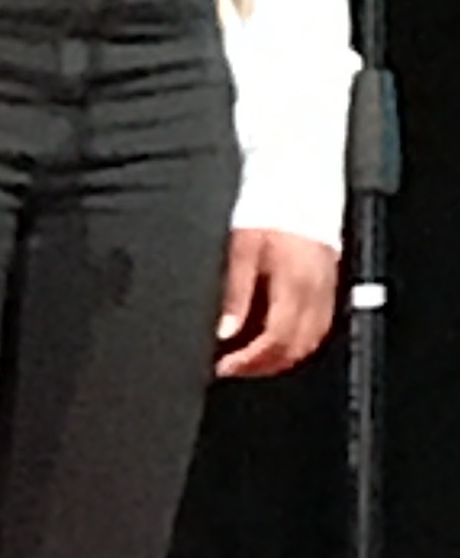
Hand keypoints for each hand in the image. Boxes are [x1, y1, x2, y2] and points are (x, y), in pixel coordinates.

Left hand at [215, 229, 339, 379]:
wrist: (298, 190)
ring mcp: (327, 292)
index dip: (250, 360)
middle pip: (296, 348)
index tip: (226, 367)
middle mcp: (316, 293)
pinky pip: (320, 328)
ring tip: (252, 360)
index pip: (276, 339)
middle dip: (264, 365)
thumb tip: (226, 331)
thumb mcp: (240, 251)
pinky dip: (298, 342)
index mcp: (293, 284)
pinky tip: (277, 341)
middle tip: (235, 368)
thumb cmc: (267, 214)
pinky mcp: (331, 288)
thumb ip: (235, 295)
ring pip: (311, 342)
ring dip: (282, 357)